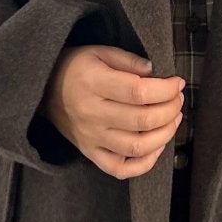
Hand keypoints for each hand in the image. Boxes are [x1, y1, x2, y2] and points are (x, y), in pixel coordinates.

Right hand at [41, 45, 184, 177]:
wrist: (43, 89)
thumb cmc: (76, 68)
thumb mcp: (99, 52)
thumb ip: (128, 61)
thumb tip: (155, 73)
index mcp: (93, 83)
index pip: (138, 92)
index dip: (165, 90)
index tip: (177, 83)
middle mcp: (92, 114)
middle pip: (142, 120)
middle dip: (170, 109)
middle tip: (177, 100)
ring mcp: (91, 137)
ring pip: (136, 146)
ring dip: (164, 134)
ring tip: (173, 120)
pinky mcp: (90, 153)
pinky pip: (120, 169)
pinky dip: (144, 164)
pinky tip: (156, 147)